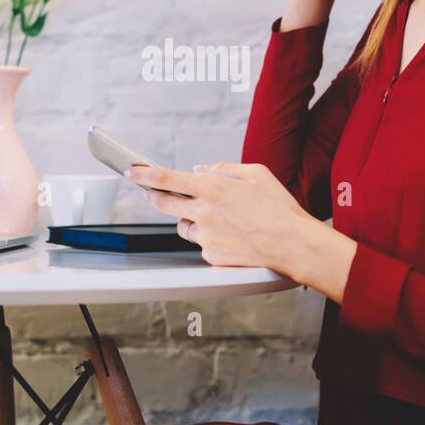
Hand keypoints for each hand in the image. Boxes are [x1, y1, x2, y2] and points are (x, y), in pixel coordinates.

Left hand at [127, 161, 312, 275]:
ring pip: (183, 225)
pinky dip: (209, 238)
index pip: (166, 178)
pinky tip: (231, 235)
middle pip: (163, 203)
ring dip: (189, 219)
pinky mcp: (211, 255)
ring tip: (216, 218)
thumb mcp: (256, 174)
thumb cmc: (279, 208)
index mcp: (213, 188)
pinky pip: (201, 243)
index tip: (132, 170)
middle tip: (154, 192)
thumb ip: (224, 169)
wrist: (292, 244)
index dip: (144, 173)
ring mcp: (206, 236)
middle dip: (155, 196)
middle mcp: (204, 212)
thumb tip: (202, 170)